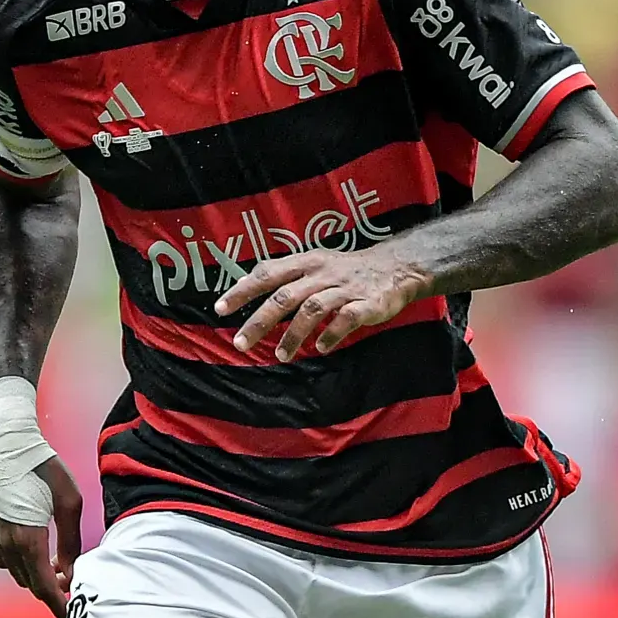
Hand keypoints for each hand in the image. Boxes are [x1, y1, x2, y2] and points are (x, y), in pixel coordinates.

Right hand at [0, 455, 83, 617]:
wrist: (8, 445)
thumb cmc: (45, 470)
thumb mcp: (70, 504)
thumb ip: (71, 543)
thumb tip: (72, 573)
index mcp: (28, 540)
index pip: (44, 587)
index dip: (59, 606)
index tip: (71, 617)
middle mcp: (7, 543)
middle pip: (31, 584)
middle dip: (52, 591)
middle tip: (73, 585)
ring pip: (17, 573)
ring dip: (37, 576)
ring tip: (59, 566)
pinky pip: (2, 558)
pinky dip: (20, 563)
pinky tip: (35, 551)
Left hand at [215, 247, 427, 361]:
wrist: (397, 267)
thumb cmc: (348, 271)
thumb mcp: (316, 265)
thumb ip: (286, 277)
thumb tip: (247, 289)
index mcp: (306, 262)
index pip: (267, 273)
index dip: (242, 290)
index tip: (220, 309)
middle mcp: (322, 273)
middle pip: (285, 296)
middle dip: (260, 321)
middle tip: (241, 344)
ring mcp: (345, 288)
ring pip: (313, 309)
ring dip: (294, 334)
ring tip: (280, 355)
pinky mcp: (367, 304)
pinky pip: (346, 319)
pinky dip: (332, 334)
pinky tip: (322, 348)